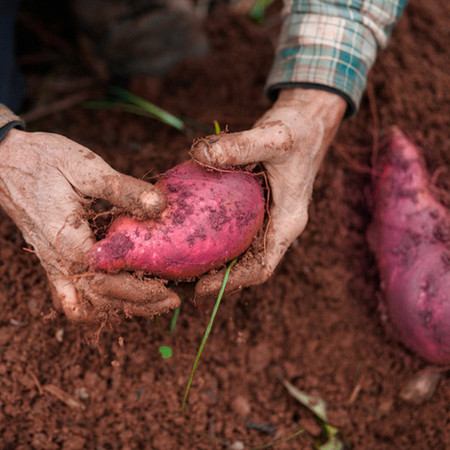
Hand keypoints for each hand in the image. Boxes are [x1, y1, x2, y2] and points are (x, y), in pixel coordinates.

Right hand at [0, 129, 179, 321]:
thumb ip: (123, 188)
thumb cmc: (45, 161)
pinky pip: (72, 298)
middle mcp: (57, 260)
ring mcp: (53, 265)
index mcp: (66, 238)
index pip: (105, 279)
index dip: (140, 289)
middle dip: (138, 304)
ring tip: (153, 302)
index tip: (170, 288)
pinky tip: (121, 297)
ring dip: (120, 307)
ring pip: (85, 305)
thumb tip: (160, 206)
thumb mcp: (86, 167)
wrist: (5, 162)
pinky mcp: (53, 263)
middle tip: (171, 300)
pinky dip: (96, 305)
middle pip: (99, 299)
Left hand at [191, 88, 345, 295]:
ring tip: (178, 266)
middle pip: (246, 266)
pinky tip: (186, 231)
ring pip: (239, 250)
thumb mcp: (273, 136)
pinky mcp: (256, 206)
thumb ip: (239, 145)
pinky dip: (213, 236)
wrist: (308, 122)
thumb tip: (199, 154)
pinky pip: (234, 229)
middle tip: (179, 281)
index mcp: (287, 222)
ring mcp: (266, 218)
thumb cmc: (298, 131)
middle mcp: (277, 226)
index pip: (262, 267)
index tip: (200, 290)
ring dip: (212, 261)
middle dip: (216, 279)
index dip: (233, 283)